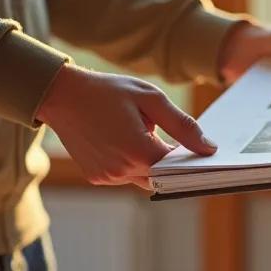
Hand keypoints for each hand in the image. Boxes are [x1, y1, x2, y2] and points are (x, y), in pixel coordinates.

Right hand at [37, 65, 215, 187]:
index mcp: (139, 152)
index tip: (201, 151)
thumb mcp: (151, 99)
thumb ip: (183, 125)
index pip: (179, 168)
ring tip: (138, 132)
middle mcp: (123, 171)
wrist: (62, 95)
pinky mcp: (97, 177)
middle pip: (163, 176)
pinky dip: (131, 163)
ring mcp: (108, 177)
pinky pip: (125, 176)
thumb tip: (209, 149)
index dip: (190, 158)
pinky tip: (122, 140)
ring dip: (148, 161)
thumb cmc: (107, 92)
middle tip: (172, 139)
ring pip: (144, 178)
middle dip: (170, 161)